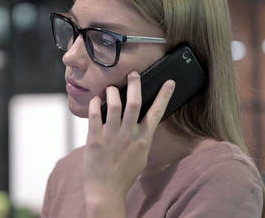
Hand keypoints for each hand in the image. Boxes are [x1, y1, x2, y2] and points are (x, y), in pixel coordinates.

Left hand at [82, 71, 174, 216]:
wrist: (106, 191)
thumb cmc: (123, 174)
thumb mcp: (140, 155)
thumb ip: (142, 138)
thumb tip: (144, 122)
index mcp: (143, 139)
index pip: (157, 113)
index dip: (164, 96)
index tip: (169, 82)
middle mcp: (129, 135)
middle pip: (135, 103)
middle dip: (135, 84)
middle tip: (133, 74)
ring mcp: (112, 136)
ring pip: (115, 105)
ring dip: (113, 92)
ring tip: (112, 88)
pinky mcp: (95, 139)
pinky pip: (95, 115)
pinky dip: (95, 103)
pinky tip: (95, 99)